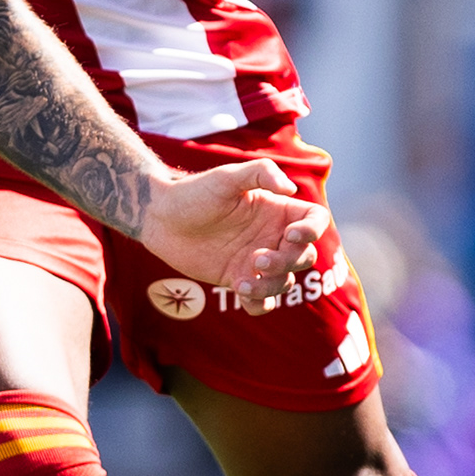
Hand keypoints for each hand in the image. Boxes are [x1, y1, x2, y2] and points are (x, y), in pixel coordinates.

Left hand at [137, 158, 328, 302]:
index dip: (312, 231)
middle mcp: (272, 237)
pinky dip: (259, 303)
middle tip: (256, 259)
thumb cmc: (194, 193)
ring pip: (284, 282)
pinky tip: (241, 292)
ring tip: (242, 283)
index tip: (289, 235)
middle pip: (304, 257)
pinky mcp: (239, 279)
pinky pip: (262, 301)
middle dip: (287, 262)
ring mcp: (257, 261)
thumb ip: (260, 172)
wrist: (160, 218)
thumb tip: (289, 189)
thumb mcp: (226, 177)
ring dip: (270, 285)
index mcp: (277, 211)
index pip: (314, 221)